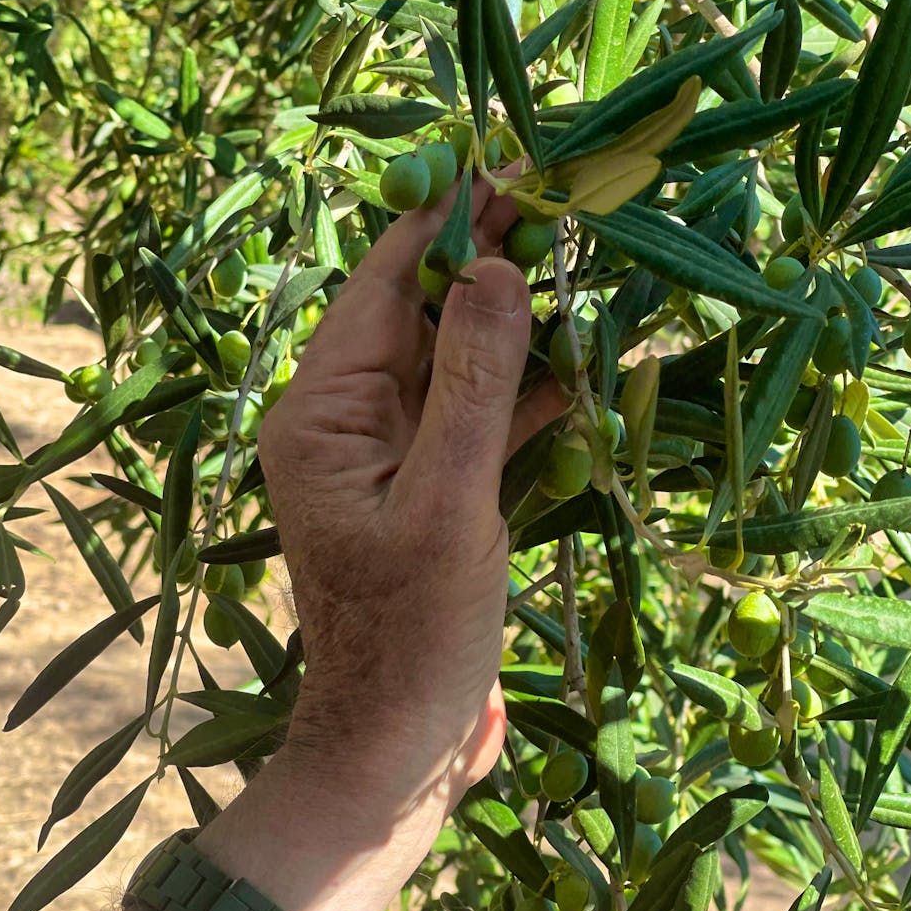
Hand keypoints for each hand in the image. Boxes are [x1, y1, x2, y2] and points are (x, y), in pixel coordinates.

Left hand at [258, 177, 564, 817]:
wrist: (398, 741)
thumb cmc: (415, 631)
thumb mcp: (447, 501)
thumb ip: (474, 382)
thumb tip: (494, 264)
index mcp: (322, 409)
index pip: (384, 284)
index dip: (447, 222)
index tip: (516, 170)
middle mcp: (347, 417)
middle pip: (422, 313)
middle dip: (492, 263)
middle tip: (569, 212)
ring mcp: (390, 452)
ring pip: (458, 361)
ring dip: (519, 325)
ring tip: (588, 271)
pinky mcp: (430, 485)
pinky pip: (477, 414)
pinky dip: (527, 390)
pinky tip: (585, 364)